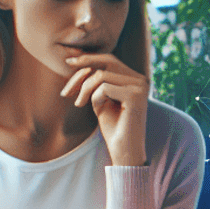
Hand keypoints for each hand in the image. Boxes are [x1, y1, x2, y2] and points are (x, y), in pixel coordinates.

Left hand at [61, 52, 147, 166]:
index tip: (68, 63)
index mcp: (136, 79)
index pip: (109, 60)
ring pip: (101, 75)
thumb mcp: (101, 97)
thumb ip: (96, 78)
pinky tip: (97, 111)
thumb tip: (77, 57)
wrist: (125, 151)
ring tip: (79, 103)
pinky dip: (95, 98)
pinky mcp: (135, 97)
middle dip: (82, 74)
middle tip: (67, 91)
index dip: (87, 59)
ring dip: (85, 89)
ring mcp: (140, 88)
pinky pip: (104, 88)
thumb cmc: (113, 127)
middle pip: (105, 62)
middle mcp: (142, 80)